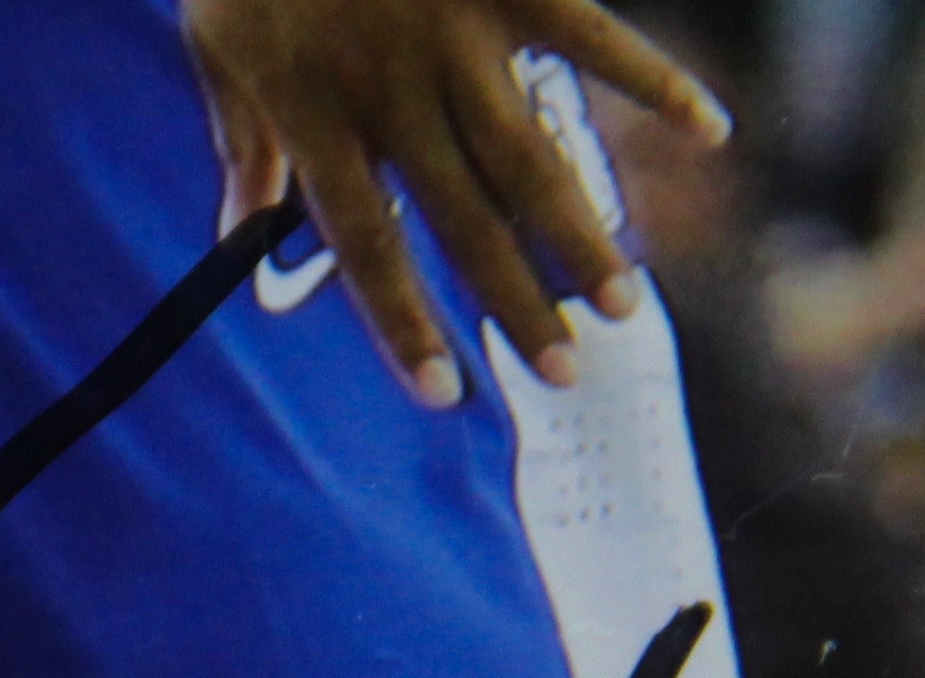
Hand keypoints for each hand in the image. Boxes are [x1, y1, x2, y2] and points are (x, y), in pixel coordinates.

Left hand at [177, 0, 725, 406]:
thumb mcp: (216, 43)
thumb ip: (241, 144)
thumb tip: (237, 238)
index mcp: (318, 113)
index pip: (365, 244)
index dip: (403, 322)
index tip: (443, 393)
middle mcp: (395, 88)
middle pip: (462, 219)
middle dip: (513, 301)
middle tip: (558, 372)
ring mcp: (461, 34)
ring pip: (527, 155)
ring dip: (577, 234)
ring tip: (618, 302)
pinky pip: (595, 38)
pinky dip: (655, 80)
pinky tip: (708, 128)